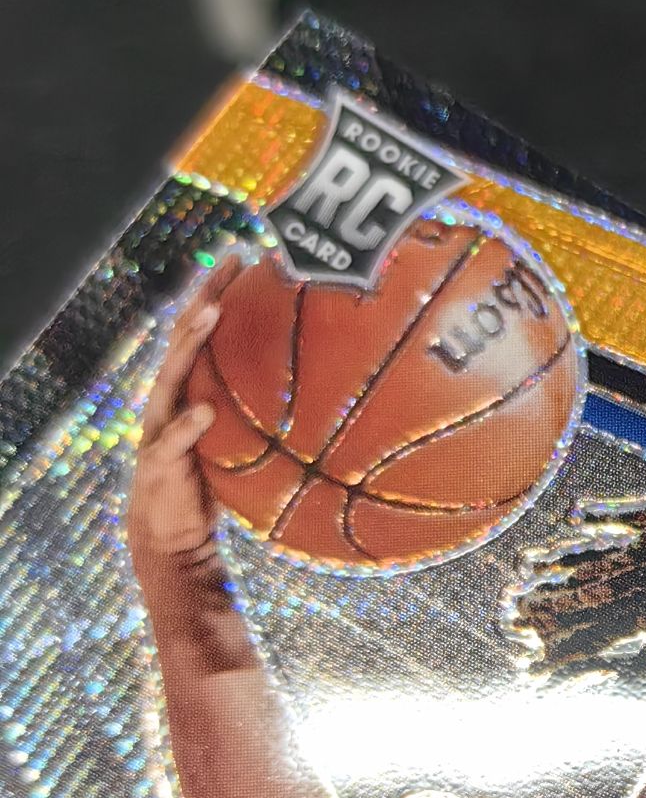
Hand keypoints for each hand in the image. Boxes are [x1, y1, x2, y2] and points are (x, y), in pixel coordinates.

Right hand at [127, 253, 243, 573]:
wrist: (175, 540)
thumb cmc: (217, 488)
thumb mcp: (249, 447)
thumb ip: (272, 421)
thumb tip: (335, 404)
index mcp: (192, 392)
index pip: (203, 333)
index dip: (218, 293)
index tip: (244, 257)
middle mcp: (171, 401)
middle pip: (183, 339)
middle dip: (202, 299)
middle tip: (226, 265)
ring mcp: (159, 429)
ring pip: (171, 377)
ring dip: (191, 345)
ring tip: (212, 315)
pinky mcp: (158, 465)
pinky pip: (172, 441)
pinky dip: (187, 425)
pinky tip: (205, 411)